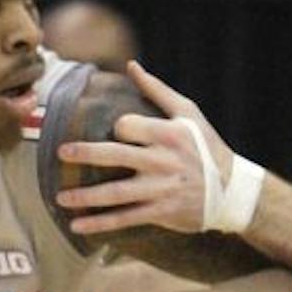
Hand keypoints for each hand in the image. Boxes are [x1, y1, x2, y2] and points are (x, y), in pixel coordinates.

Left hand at [56, 62, 237, 238]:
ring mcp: (160, 189)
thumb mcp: (189, 114)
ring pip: (116, 193)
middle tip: (59, 152)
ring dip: (86, 197)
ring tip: (60, 198)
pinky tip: (78, 225)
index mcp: (168, 134)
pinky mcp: (160, 211)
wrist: (232, 191)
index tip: (117, 131)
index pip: (128, 126)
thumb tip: (131, 65)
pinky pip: (125, 218)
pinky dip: (100, 224)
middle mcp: (163, 161)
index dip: (118, 128)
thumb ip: (157, 90)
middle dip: (85, 154)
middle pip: (116, 156)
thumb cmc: (206, 146)